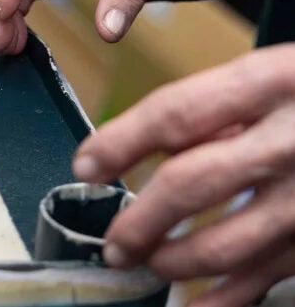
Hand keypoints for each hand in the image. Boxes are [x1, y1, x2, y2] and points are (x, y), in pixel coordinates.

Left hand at [72, 44, 294, 306]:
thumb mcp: (282, 74)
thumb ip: (223, 109)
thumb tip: (144, 148)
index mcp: (274, 80)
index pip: (175, 113)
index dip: (120, 142)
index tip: (86, 165)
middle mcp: (293, 138)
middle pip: (191, 183)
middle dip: (139, 218)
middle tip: (112, 240)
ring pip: (228, 243)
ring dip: (174, 261)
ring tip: (146, 263)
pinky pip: (270, 277)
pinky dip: (227, 300)